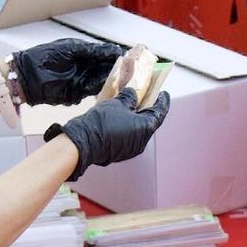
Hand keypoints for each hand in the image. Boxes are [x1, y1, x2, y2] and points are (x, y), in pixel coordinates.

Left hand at [11, 37, 123, 104]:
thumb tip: (109, 49)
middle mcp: (83, 66)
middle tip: (131, 67)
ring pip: (101, 79)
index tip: (127, 54)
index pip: (102, 53)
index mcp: (81, 53)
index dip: (114, 54)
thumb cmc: (43, 57)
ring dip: (111, 78)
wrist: (26, 76)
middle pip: (104, 67)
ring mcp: (80, 80)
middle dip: (116, 67)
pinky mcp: (76, 93)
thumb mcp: (69, 49)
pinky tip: (110, 85)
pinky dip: (101, 88)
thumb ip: (90, 50)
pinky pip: (92, 90)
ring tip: (124, 76)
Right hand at [47, 90, 171, 176]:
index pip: (159, 113)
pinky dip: (127, 126)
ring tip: (130, 107)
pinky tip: (119, 118)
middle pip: (149, 122)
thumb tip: (132, 94)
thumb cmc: (102, 122)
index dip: (162, 102)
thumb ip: (129, 97)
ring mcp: (130, 149)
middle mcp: (141, 141)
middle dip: (147, 109)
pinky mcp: (120, 152)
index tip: (163, 94)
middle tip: (146, 98)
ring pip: (138, 130)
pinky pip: (128, 136)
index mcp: (145, 128)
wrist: (83, 142)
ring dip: (135, 118)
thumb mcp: (118, 103)